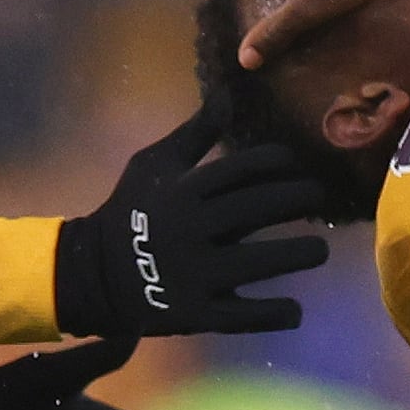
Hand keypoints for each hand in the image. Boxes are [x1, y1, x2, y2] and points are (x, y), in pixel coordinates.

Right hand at [55, 109, 330, 337]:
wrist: (90, 274)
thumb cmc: (132, 212)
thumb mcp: (154, 165)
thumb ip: (195, 134)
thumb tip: (227, 93)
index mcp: (184, 191)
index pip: (246, 167)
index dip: (281, 162)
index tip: (297, 167)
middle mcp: (191, 228)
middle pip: (261, 208)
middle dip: (301, 199)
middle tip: (319, 199)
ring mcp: (194, 273)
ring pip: (261, 261)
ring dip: (301, 253)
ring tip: (319, 250)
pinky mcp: (194, 312)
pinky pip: (244, 315)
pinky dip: (275, 314)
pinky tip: (296, 309)